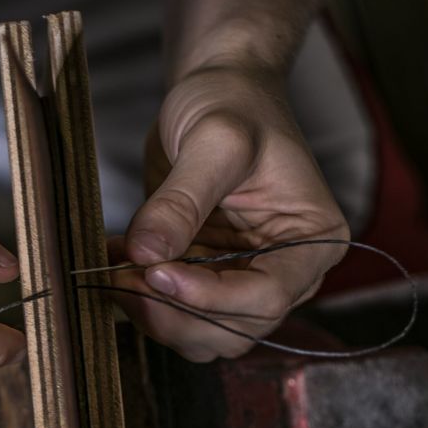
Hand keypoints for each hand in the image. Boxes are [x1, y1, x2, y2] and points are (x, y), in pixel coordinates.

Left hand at [113, 66, 348, 361]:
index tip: (157, 272)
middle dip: (174, 313)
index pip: (267, 296)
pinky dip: (139, 300)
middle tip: (123, 276)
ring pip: (201, 335)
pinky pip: (173, 313)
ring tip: (115, 268)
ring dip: (152, 314)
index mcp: (312, 240)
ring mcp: (242, 280)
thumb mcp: (214, 140)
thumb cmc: (233, 104)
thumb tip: (146, 255)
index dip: (209, 297)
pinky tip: (115, 261)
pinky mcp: (205, 279)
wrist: (217, 93)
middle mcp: (285, 272)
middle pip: (233, 329)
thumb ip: (181, 200)